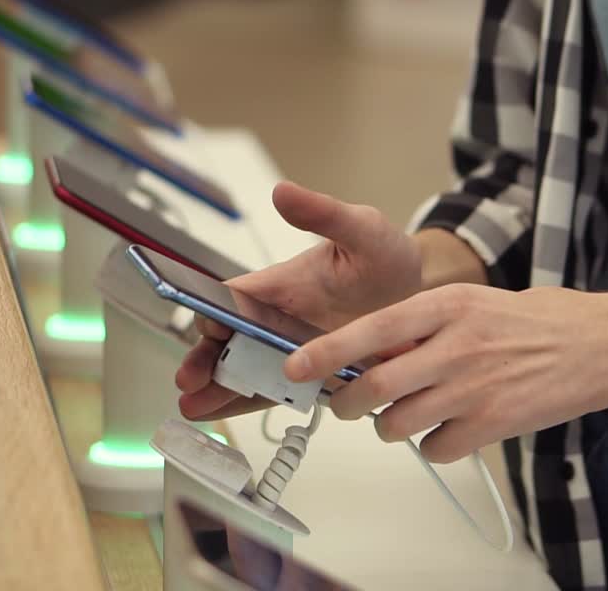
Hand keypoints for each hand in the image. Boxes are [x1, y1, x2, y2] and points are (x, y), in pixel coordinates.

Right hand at [176, 181, 422, 420]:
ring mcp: (292, 347)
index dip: (215, 310)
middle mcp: (279, 316)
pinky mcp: (311, 371)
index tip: (209, 327)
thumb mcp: (361, 228)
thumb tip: (283, 191)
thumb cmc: (383, 252)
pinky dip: (247, 401)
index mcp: (281, 282)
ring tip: (194, 407)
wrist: (418, 287)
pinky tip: (219, 414)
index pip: (235, 296)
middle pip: (230, 337)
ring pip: (245, 368)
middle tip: (189, 378)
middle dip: (205, 358)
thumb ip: (323, 213)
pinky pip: (274, 389)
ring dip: (219, 388)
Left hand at [284, 284, 607, 462]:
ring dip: (389, 426)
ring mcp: (472, 389)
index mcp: (447, 305)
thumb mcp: (474, 302)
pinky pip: (434, 448)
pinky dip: (433, 444)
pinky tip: (453, 426)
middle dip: (346, 403)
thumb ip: (423, 324)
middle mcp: (454, 346)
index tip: (294, 367)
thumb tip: (370, 351)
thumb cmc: (539, 321)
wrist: (602, 345)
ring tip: (410, 413)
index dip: (323, 353)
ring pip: (396, 424)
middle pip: (372, 387)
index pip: (368, 331)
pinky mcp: (492, 425)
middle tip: (347, 404)